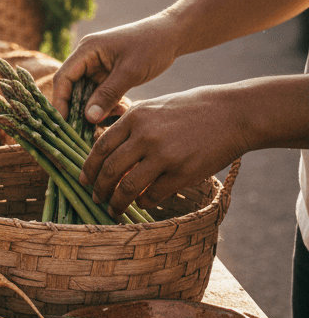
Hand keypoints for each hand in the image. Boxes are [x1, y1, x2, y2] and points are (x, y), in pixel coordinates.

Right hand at [51, 14, 179, 121]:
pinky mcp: (107, 75)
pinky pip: (100, 95)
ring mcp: (97, 67)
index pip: (63, 78)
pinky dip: (108, 105)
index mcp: (86, 50)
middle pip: (72, 89)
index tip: (65, 124)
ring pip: (87, 95)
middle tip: (88, 129)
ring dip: (98, 109)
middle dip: (80, 109)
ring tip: (117, 114)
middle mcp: (87, 59)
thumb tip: (88, 118)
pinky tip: (123, 109)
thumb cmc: (151, 46)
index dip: (60, 102)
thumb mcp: (129, 72)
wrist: (173, 35)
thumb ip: (107, 95)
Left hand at [78, 85, 247, 217]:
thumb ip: (130, 128)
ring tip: (114, 209)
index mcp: (134, 118)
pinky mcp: (182, 172)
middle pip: (110, 170)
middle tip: (96, 199)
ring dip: (117, 202)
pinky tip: (142, 203)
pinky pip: (152, 195)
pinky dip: (143, 203)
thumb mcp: (154, 108)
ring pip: (127, 187)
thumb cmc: (191, 110)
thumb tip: (106, 153)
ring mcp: (164, 155)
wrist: (233, 114)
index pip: (100, 148)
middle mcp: (145, 136)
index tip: (84, 181)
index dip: (89, 168)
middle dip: (99, 189)